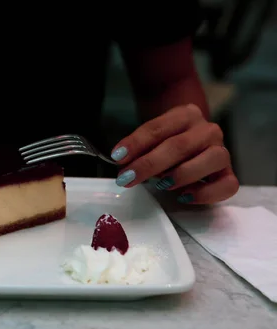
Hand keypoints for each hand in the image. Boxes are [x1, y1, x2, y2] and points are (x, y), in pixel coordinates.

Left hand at [110, 104, 238, 203]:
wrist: (191, 142)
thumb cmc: (166, 142)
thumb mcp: (151, 139)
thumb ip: (139, 148)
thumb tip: (122, 164)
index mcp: (186, 115)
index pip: (158, 128)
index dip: (136, 143)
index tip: (118, 157)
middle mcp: (208, 130)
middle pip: (180, 145)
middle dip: (149, 164)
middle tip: (127, 178)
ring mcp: (222, 152)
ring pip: (211, 159)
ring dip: (181, 174)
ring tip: (161, 185)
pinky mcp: (228, 174)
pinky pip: (226, 185)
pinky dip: (205, 193)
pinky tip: (183, 197)